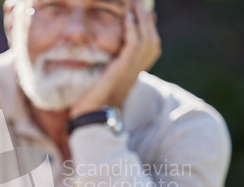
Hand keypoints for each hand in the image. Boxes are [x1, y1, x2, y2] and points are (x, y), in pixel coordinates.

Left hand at [69, 1, 160, 118]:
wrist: (90, 118)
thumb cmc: (92, 101)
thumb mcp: (101, 80)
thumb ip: (107, 66)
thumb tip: (105, 54)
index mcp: (133, 74)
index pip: (150, 48)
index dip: (149, 29)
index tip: (140, 13)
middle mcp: (136, 72)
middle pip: (153, 41)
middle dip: (147, 20)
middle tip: (138, 3)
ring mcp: (131, 72)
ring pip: (148, 41)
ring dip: (142, 20)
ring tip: (134, 5)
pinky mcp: (121, 71)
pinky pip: (134, 46)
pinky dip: (133, 30)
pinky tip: (127, 18)